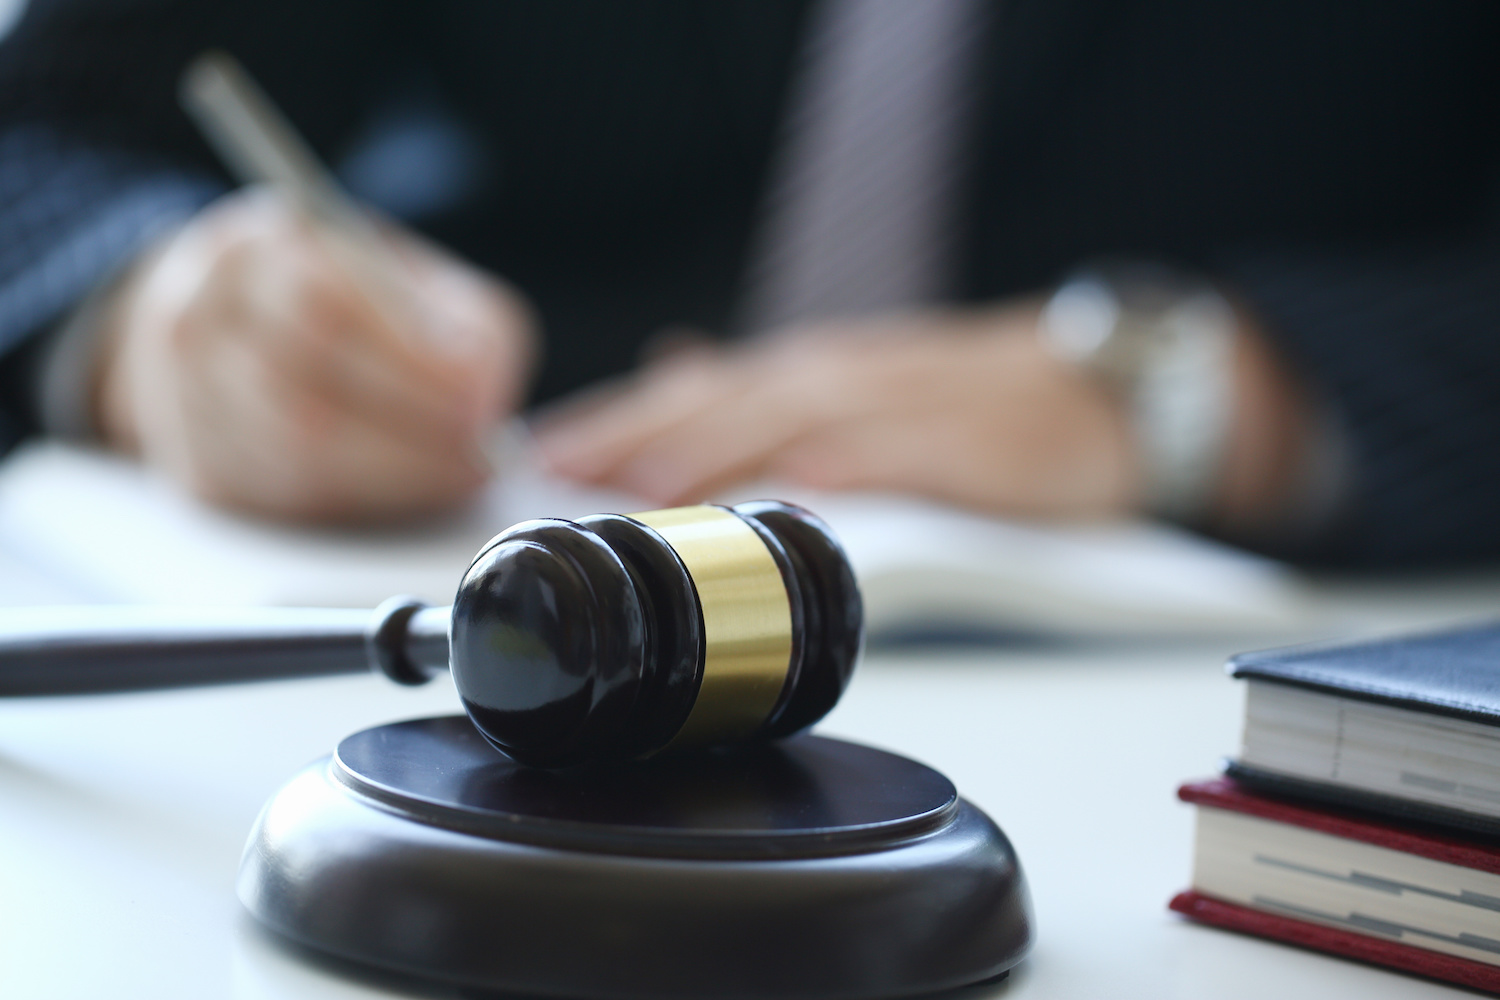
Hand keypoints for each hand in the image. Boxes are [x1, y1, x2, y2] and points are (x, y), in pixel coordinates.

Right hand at [95, 188, 535, 522]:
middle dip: (406, 438)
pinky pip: (277, 501)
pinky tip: (401, 487)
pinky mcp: (196, 471)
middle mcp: (197, 314)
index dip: (407, 364)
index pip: (323, 307)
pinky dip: (355, 502)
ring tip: (453, 473)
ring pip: (288, 458)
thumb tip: (479, 397)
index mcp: (255, 248)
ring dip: (388, 477)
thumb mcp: (413, 284)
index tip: (476, 402)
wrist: (242, 327)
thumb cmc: (351, 303)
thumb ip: (458, 326)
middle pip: (299, 396)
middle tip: (478, 457)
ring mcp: (180, 397)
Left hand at [535, 306, 1143, 518]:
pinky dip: (844, 465)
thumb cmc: (977, 402)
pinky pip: (902, 455)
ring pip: (796, 420)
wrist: (1109, 392)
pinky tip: (794, 486)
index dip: (620, 417)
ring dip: (718, 448)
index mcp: (815, 374)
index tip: (544, 450)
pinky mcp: (972, 448)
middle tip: (565, 470)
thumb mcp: (861, 384)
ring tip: (646, 485)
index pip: (698, 390)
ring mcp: (909, 407)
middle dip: (642, 434)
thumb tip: (675, 373)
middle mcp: (847, 378)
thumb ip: (768, 388)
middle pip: (729, 400)